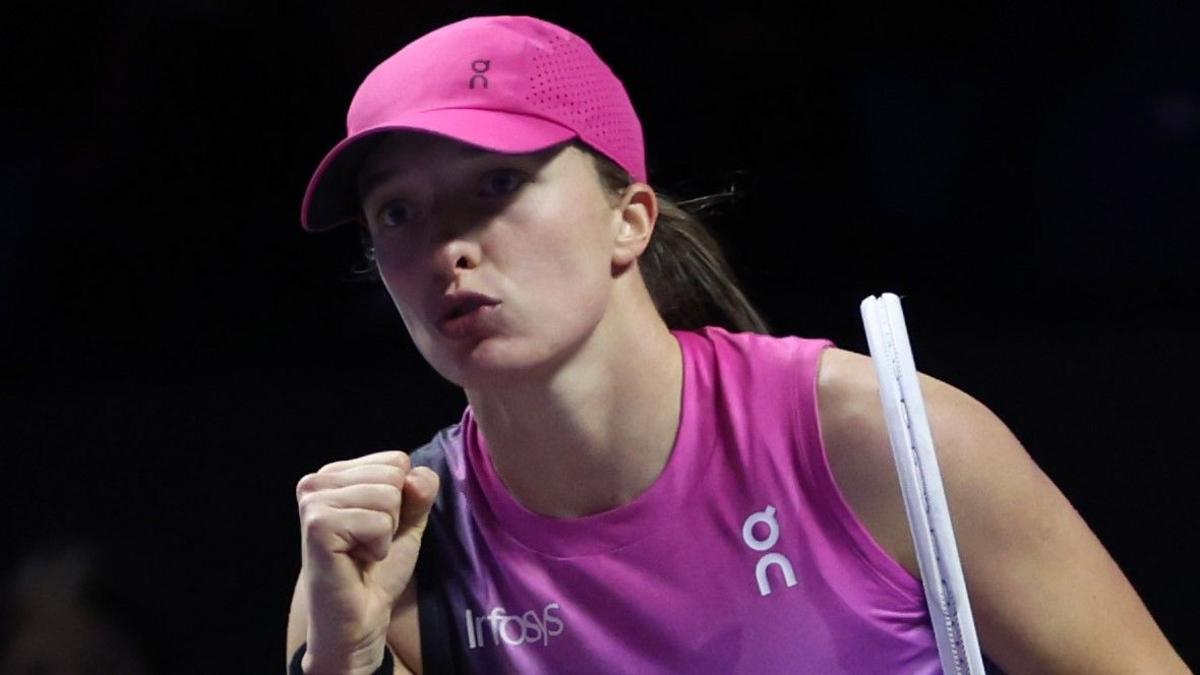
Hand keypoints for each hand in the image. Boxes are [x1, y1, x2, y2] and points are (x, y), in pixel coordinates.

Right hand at [295, 450, 438, 674]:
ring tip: (361, 551)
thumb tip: (415, 477)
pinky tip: (356, 560)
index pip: (397, 459)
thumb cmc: (379, 568)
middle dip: (394, 515)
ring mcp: (314, 502)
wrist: (361, 617)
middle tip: (368, 543)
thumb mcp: (409, 520)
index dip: (401, 499)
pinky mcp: (318, 525)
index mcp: (336, 473)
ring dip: (385, 533)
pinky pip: (378, 521)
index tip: (376, 527)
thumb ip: (420, 490)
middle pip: (393, 475)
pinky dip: (378, 546)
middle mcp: (317, 481)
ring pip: (388, 496)